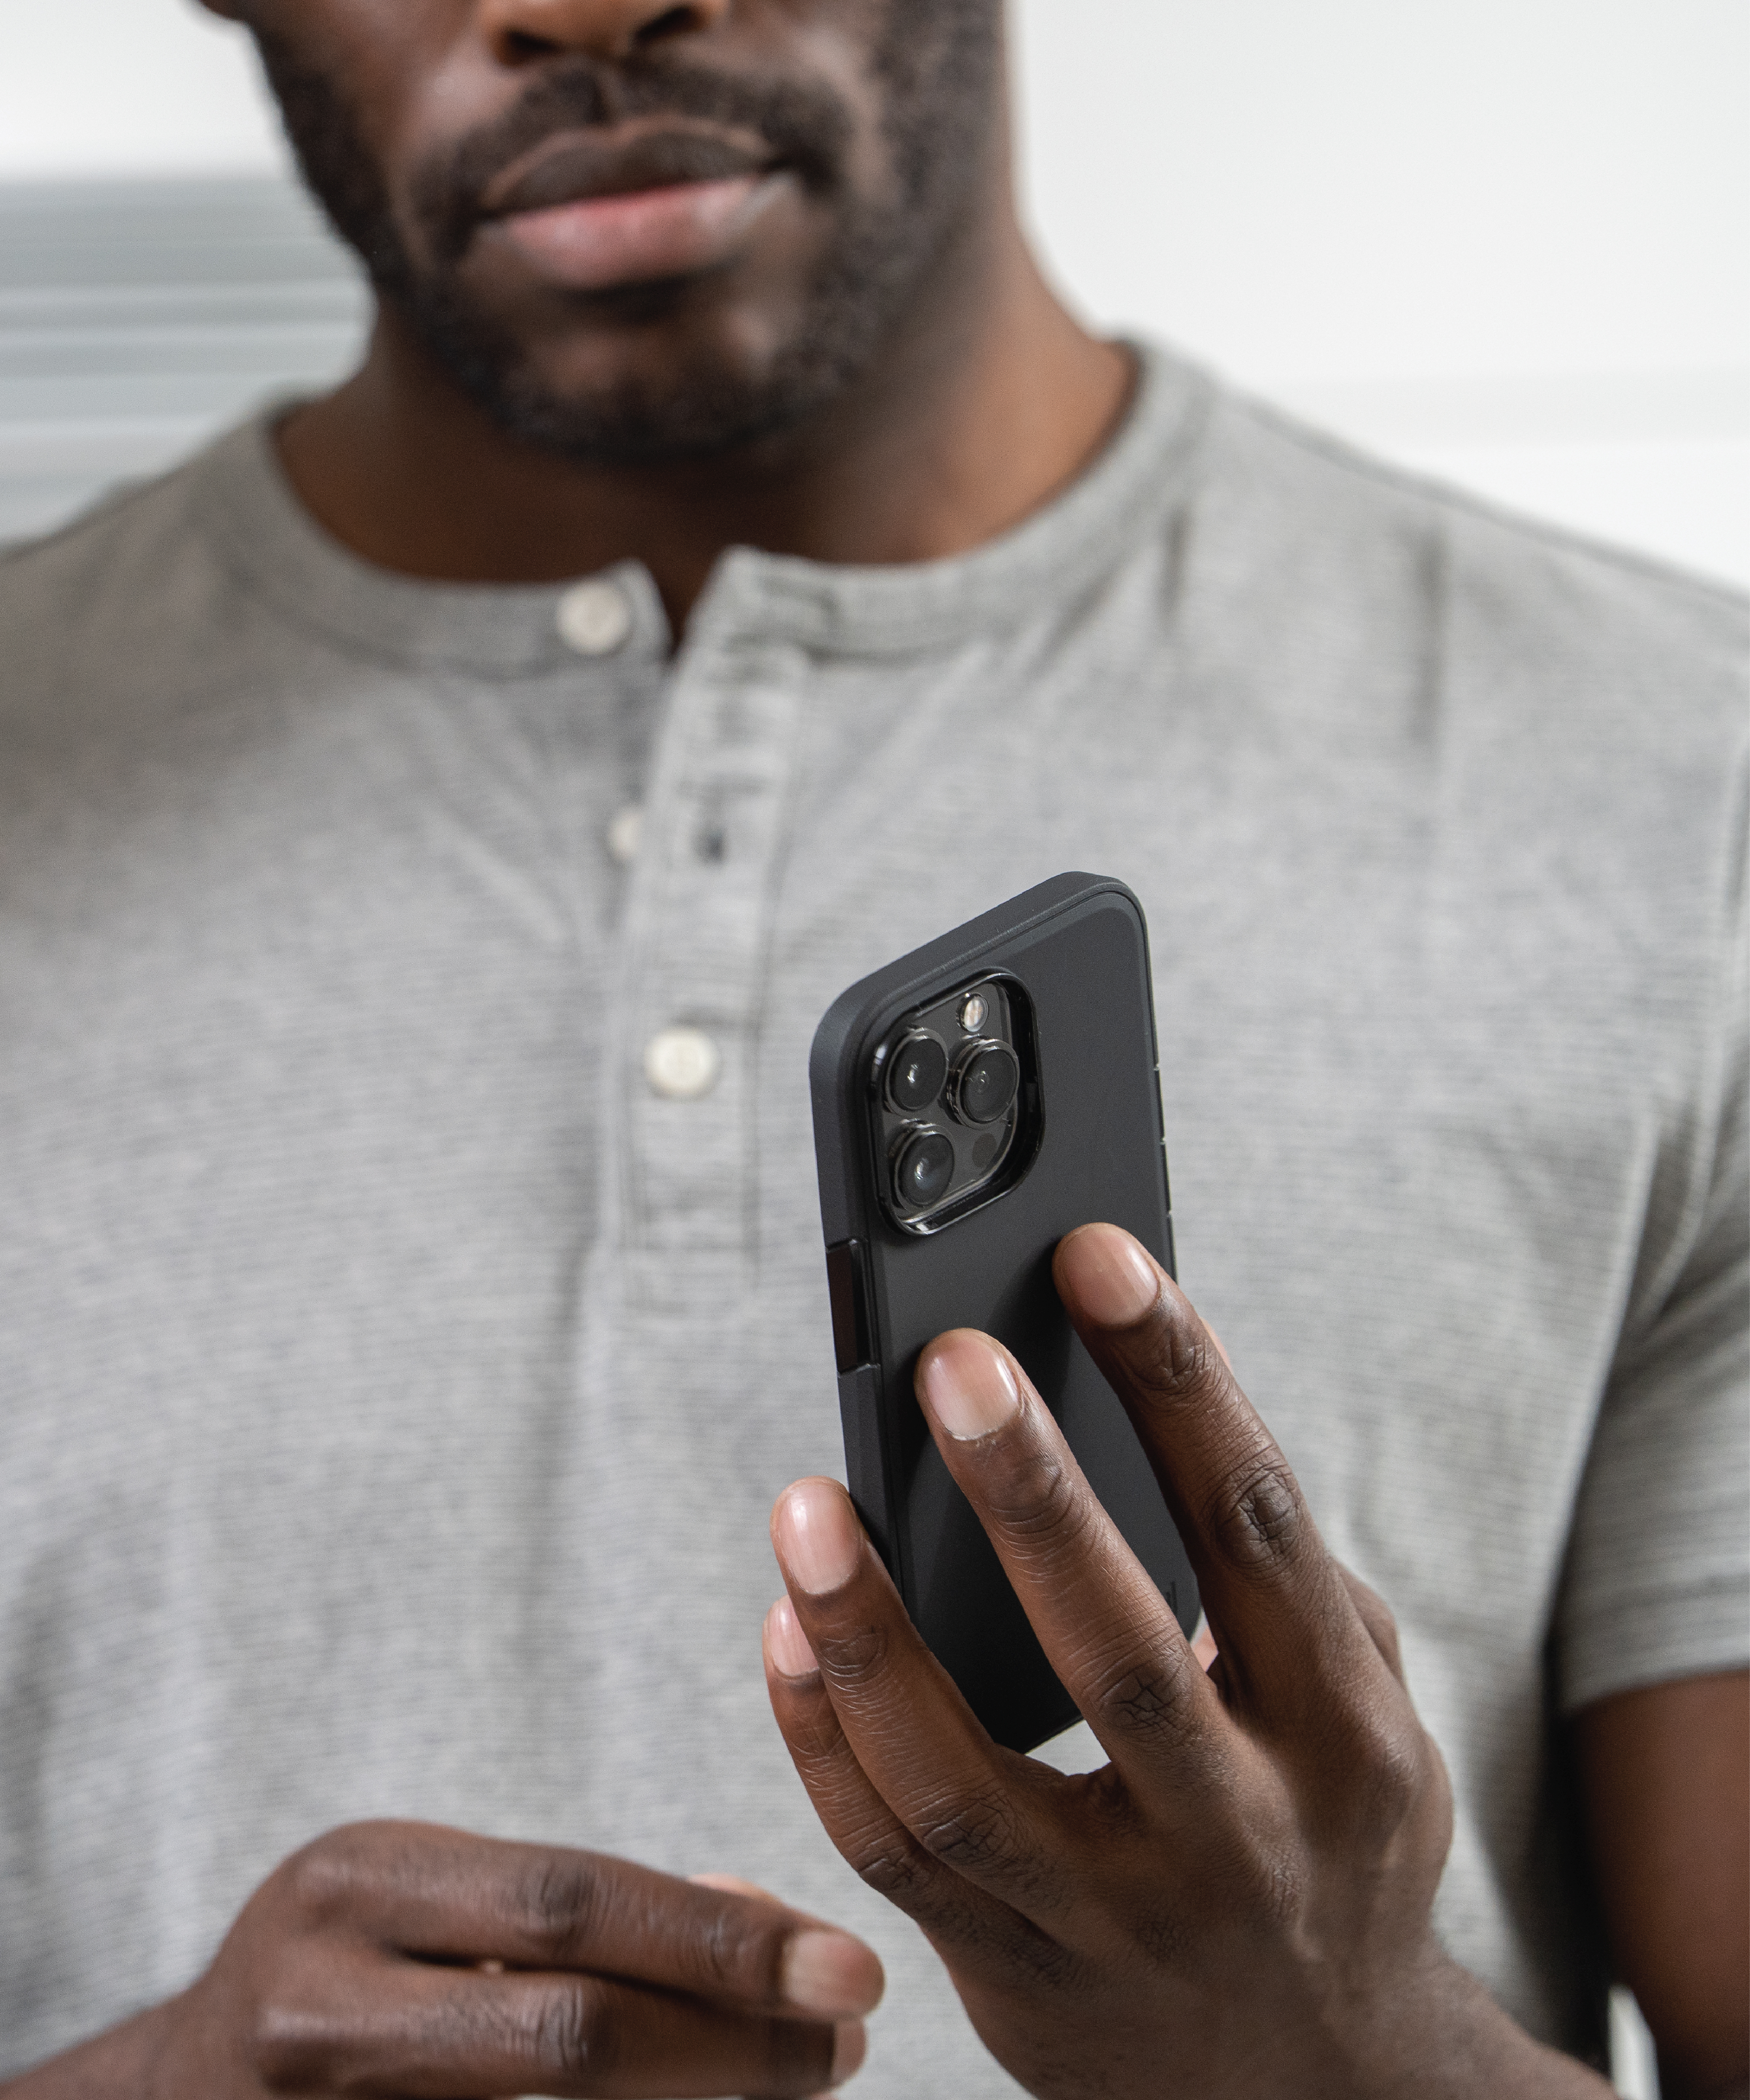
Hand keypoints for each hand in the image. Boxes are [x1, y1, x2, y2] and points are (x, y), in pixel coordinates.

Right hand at [10, 1823, 879, 2097]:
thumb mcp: (434, 1898)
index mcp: (358, 1881)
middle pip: (570, 2035)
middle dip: (733, 2044)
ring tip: (803, 2082)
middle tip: (849, 2041)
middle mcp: (325, 1999)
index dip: (720, 1943)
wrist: (182, 2090)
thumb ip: (583, 1910)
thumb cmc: (346, 1968)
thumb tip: (770, 1927)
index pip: (571, 1906)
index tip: (848, 1966)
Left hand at [763, 1223, 1606, 2098]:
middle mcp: (1243, 1833)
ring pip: (966, 1783)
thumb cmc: (1329, 1825)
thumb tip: (1132, 1392)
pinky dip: (826, 1738)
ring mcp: (1121, 1923)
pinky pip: (894, 1856)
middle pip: (1117, 1651)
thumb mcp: (1352, 1700)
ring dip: (873, 1636)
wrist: (1320, 2088)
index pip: (1256, 1527)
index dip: (1180, 1382)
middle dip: (1028, 1495)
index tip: (1099, 1256)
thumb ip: (1265, 1570)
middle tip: (948, 1360)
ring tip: (805, 1504)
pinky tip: (788, 1630)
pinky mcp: (1018, 1981)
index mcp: (1346, 1730)